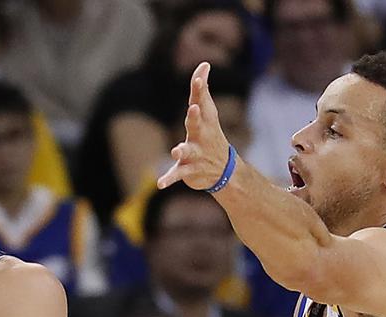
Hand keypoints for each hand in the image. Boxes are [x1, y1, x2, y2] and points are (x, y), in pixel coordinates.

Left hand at [157, 63, 231, 190]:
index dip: (200, 90)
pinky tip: (159, 184)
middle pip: (197, 124)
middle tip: (193, 108)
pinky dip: (169, 178)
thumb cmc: (211, 136)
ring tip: (175, 150)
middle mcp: (202, 136)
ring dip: (182, 150)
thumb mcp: (208, 114)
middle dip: (195, 116)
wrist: (225, 173)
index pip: (203, 102)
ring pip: (188, 151)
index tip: (200, 77)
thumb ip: (202, 90)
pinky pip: (178, 174)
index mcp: (206, 121)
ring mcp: (196, 154)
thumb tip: (204, 64)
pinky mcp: (189, 170)